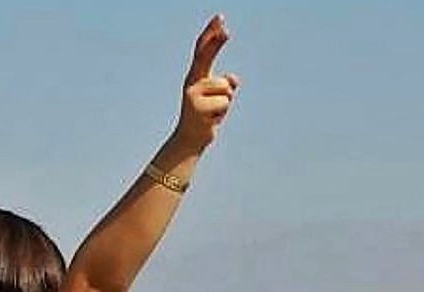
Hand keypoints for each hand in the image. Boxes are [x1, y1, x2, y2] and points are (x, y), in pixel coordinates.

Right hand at [174, 14, 239, 152]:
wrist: (190, 140)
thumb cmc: (206, 117)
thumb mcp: (219, 98)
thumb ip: (226, 85)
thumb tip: (233, 79)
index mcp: (196, 77)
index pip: (202, 51)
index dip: (211, 34)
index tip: (220, 19)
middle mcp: (192, 82)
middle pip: (205, 57)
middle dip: (216, 41)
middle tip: (226, 28)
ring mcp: (193, 95)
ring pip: (226, 88)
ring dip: (226, 102)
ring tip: (214, 112)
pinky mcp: (198, 108)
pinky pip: (225, 102)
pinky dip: (223, 113)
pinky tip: (212, 119)